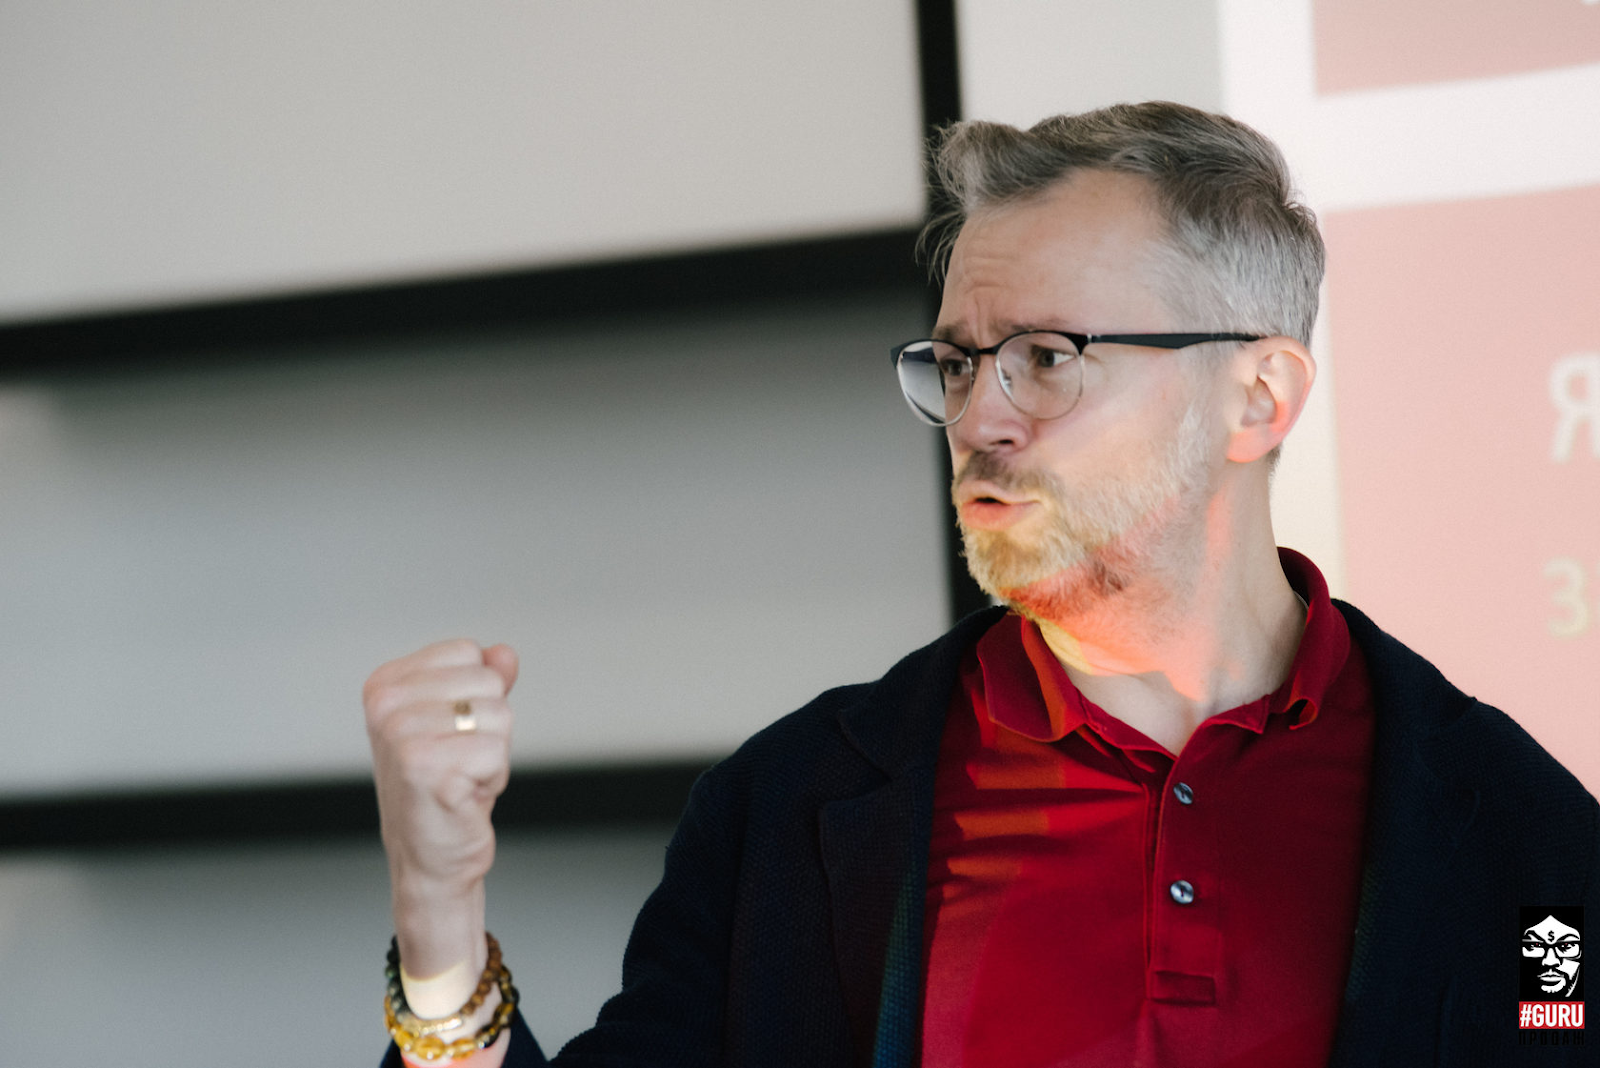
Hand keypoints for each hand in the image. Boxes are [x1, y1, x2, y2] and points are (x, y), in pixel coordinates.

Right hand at [364, 639, 517, 979]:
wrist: (429, 860)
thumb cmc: (443, 789)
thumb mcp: (461, 723)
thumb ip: (481, 681)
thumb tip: (504, 652)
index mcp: (384, 684)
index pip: (468, 652)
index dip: (475, 696)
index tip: (450, 733)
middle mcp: (385, 706)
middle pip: (487, 680)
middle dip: (488, 726)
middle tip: (458, 761)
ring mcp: (401, 736)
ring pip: (499, 714)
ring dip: (493, 753)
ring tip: (461, 778)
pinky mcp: (426, 768)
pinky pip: (497, 751)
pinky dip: (493, 778)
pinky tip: (464, 796)